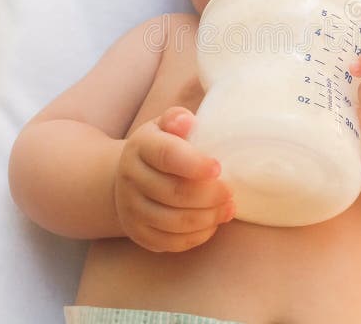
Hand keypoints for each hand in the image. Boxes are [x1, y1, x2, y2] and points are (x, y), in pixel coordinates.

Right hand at [113, 107, 234, 251]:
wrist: (130, 175)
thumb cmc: (161, 146)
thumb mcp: (166, 125)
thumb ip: (177, 119)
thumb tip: (187, 122)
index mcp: (141, 146)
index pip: (166, 155)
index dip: (194, 164)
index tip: (218, 168)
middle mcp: (131, 177)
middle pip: (174, 193)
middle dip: (210, 195)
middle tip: (230, 191)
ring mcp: (131, 208)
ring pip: (173, 222)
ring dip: (208, 217)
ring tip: (228, 208)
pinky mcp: (138, 232)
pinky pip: (170, 242)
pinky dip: (197, 236)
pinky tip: (212, 223)